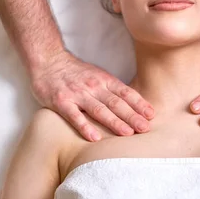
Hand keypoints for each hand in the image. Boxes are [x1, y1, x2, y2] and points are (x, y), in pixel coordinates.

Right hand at [30, 50, 154, 140]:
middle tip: (145, 129)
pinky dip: (85, 127)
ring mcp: (77, 94)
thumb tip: (135, 104)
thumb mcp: (98, 75)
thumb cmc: (75, 72)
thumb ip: (113, 89)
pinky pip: (74, 116)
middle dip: (132, 116)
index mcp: (104, 80)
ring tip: (127, 133)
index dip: (139, 104)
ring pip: (99, 110)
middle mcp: (93, 87)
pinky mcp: (61, 102)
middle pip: (116, 103)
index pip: (125, 93)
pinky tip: (95, 138)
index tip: (151, 115)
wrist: (48, 60)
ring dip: (114, 122)